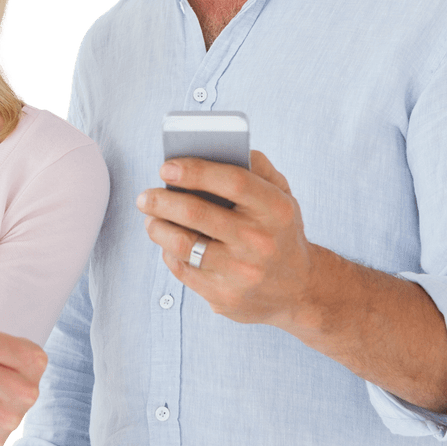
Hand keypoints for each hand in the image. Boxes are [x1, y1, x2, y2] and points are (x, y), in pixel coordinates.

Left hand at [137, 151, 317, 331]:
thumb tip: (217, 148)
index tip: (166, 167)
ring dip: (157, 227)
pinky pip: (183, 269)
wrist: (301, 291)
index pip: (232, 181)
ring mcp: (241, 273)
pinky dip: (168, 252)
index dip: (195, 171)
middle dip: (161, 200)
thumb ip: (257, 166)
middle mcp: (260, 241)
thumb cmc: (280, 232)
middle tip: (145, 196)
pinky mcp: (224, 297)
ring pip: (182, 244)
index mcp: (276, 209)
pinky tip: (168, 242)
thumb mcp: (283, 195)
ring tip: (151, 218)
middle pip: (197, 213)